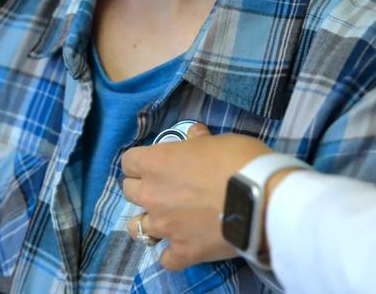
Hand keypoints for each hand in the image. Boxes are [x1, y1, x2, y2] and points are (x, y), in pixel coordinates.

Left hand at [122, 123, 272, 269]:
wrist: (262, 199)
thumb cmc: (239, 161)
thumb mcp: (218, 141)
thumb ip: (198, 140)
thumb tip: (194, 133)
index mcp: (155, 163)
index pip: (129, 161)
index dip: (140, 162)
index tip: (154, 164)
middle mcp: (151, 194)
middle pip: (129, 191)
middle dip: (143, 188)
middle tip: (163, 189)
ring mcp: (164, 226)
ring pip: (136, 227)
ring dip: (148, 222)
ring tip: (164, 220)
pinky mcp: (182, 251)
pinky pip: (165, 258)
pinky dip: (172, 253)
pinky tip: (183, 247)